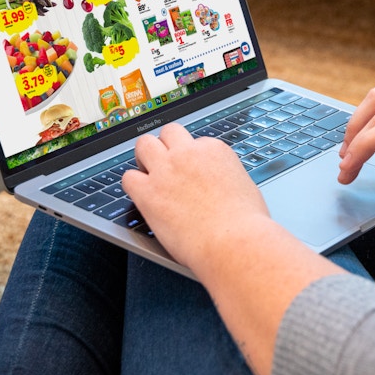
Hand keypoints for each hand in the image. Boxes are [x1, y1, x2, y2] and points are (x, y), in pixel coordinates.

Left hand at [121, 123, 269, 271]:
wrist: (234, 242)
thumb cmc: (246, 224)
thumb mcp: (245, 187)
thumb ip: (226, 178)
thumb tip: (219, 185)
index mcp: (215, 150)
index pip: (196, 142)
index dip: (192, 159)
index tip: (192, 174)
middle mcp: (189, 153)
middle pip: (169, 132)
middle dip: (166, 146)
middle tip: (166, 165)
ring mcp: (167, 170)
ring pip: (144, 144)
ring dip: (144, 158)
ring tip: (148, 175)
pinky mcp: (148, 192)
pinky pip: (128, 178)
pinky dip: (133, 185)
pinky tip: (141, 197)